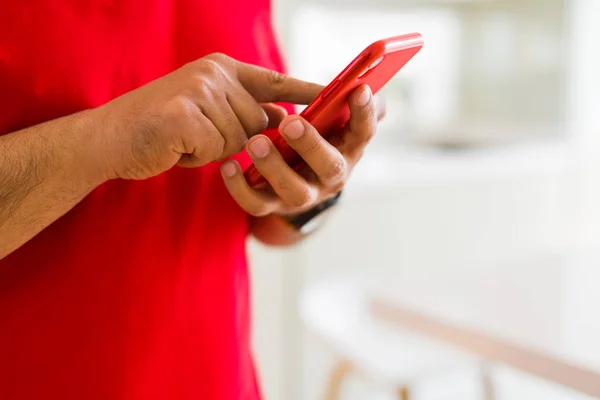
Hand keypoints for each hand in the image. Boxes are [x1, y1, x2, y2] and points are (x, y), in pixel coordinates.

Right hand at [92, 53, 321, 179]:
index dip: (307, 89)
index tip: (340, 93)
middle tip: (193, 133)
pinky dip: (196, 158)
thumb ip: (242, 109)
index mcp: (220, 68)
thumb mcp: (206, 111)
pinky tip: (174, 147)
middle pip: (258, 122)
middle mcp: (213, 73)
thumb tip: (281, 115)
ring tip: (181, 139)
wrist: (107, 139)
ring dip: (212, 150)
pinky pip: (217, 151)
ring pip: (239, 140)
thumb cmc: (159, 129)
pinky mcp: (186, 116)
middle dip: (232, 139)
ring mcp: (199, 91)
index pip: (275, 80)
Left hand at [220, 84, 384, 216]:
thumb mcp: (330, 122)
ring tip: (255, 142)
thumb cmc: (314, 139)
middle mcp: (330, 178)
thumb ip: (340, 104)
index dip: (363, 113)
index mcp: (348, 149)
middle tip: (291, 123)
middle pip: (329, 167)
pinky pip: (257, 204)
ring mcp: (302, 195)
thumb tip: (362, 86)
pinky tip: (228, 165)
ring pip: (294, 190)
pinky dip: (240, 187)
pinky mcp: (273, 207)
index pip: (363, 132)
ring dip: (274, 167)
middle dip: (311, 145)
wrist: (294, 179)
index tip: (358, 89)